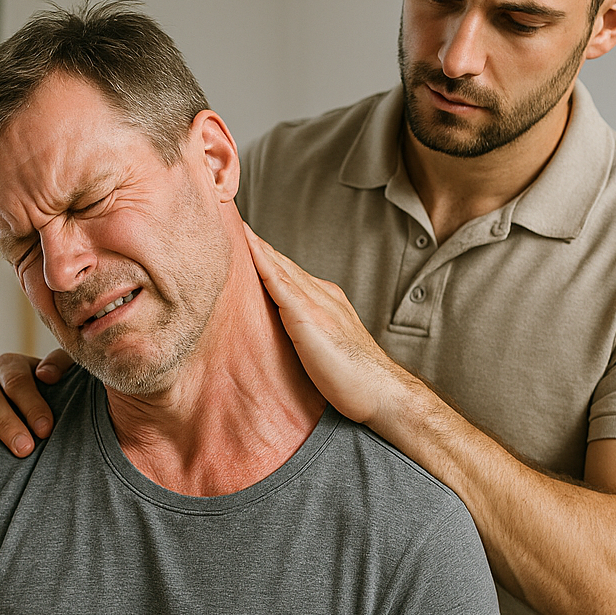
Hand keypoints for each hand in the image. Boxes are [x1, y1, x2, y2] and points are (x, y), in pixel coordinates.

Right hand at [0, 351, 73, 457]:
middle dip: (5, 422)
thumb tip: (46, 374)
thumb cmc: (56, 400)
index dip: (30, 403)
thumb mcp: (67, 378)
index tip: (45, 429)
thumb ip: (63, 366)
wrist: (38, 422)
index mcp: (11, 368)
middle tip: (23, 448)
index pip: (16, 378)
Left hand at [243, 225, 411, 426]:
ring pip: (280, 266)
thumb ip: (307, 339)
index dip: (268, 258)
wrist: (380, 393)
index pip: (290, 275)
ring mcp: (316, 303)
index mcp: (326, 304)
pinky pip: (280, 282)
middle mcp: (322, 296)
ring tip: (235, 225)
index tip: (247, 241)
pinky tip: (249, 246)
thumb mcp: (325, 352)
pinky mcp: (308, 316)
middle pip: (283, 264)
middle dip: (259, 243)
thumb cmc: (354, 383)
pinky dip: (263, 261)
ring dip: (257, 244)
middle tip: (234, 221)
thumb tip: (287, 342)